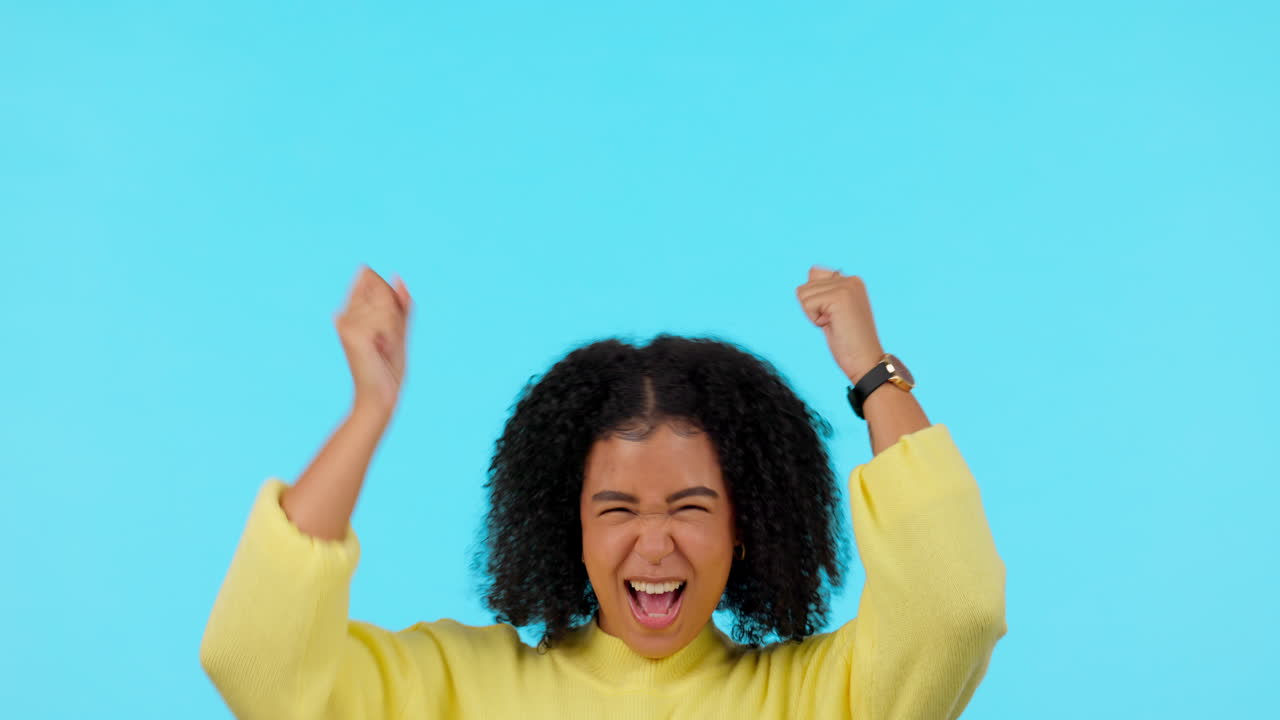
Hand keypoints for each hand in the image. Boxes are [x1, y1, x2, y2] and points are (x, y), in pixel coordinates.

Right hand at [333, 264, 412, 415]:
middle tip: (386, 343)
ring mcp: (346, 322)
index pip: (374, 280)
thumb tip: (398, 276)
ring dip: (394, 329)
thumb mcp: (399, 330)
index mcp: (351, 311)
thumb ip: (401, 303)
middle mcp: (343, 314)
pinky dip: (392, 335)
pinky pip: (387, 318)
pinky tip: (381, 349)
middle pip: (383, 291)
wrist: (381, 396)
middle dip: (394, 316)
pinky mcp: (352, 333)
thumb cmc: (389, 367)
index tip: (387, 331)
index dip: (391, 300)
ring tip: (383, 347)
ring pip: (387, 305)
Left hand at [796, 265, 885, 382]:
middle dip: (814, 309)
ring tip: (835, 324)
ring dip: (814, 315)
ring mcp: (846, 286)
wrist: (866, 361)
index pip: (813, 275)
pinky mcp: (840, 297)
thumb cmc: (849, 342)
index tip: (834, 316)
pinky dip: (815, 320)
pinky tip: (834, 326)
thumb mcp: (834, 311)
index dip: (815, 301)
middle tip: (835, 323)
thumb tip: (811, 271)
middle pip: (805, 286)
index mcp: (852, 281)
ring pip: (804, 295)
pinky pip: (807, 304)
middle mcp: (851, 279)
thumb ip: (824, 290)